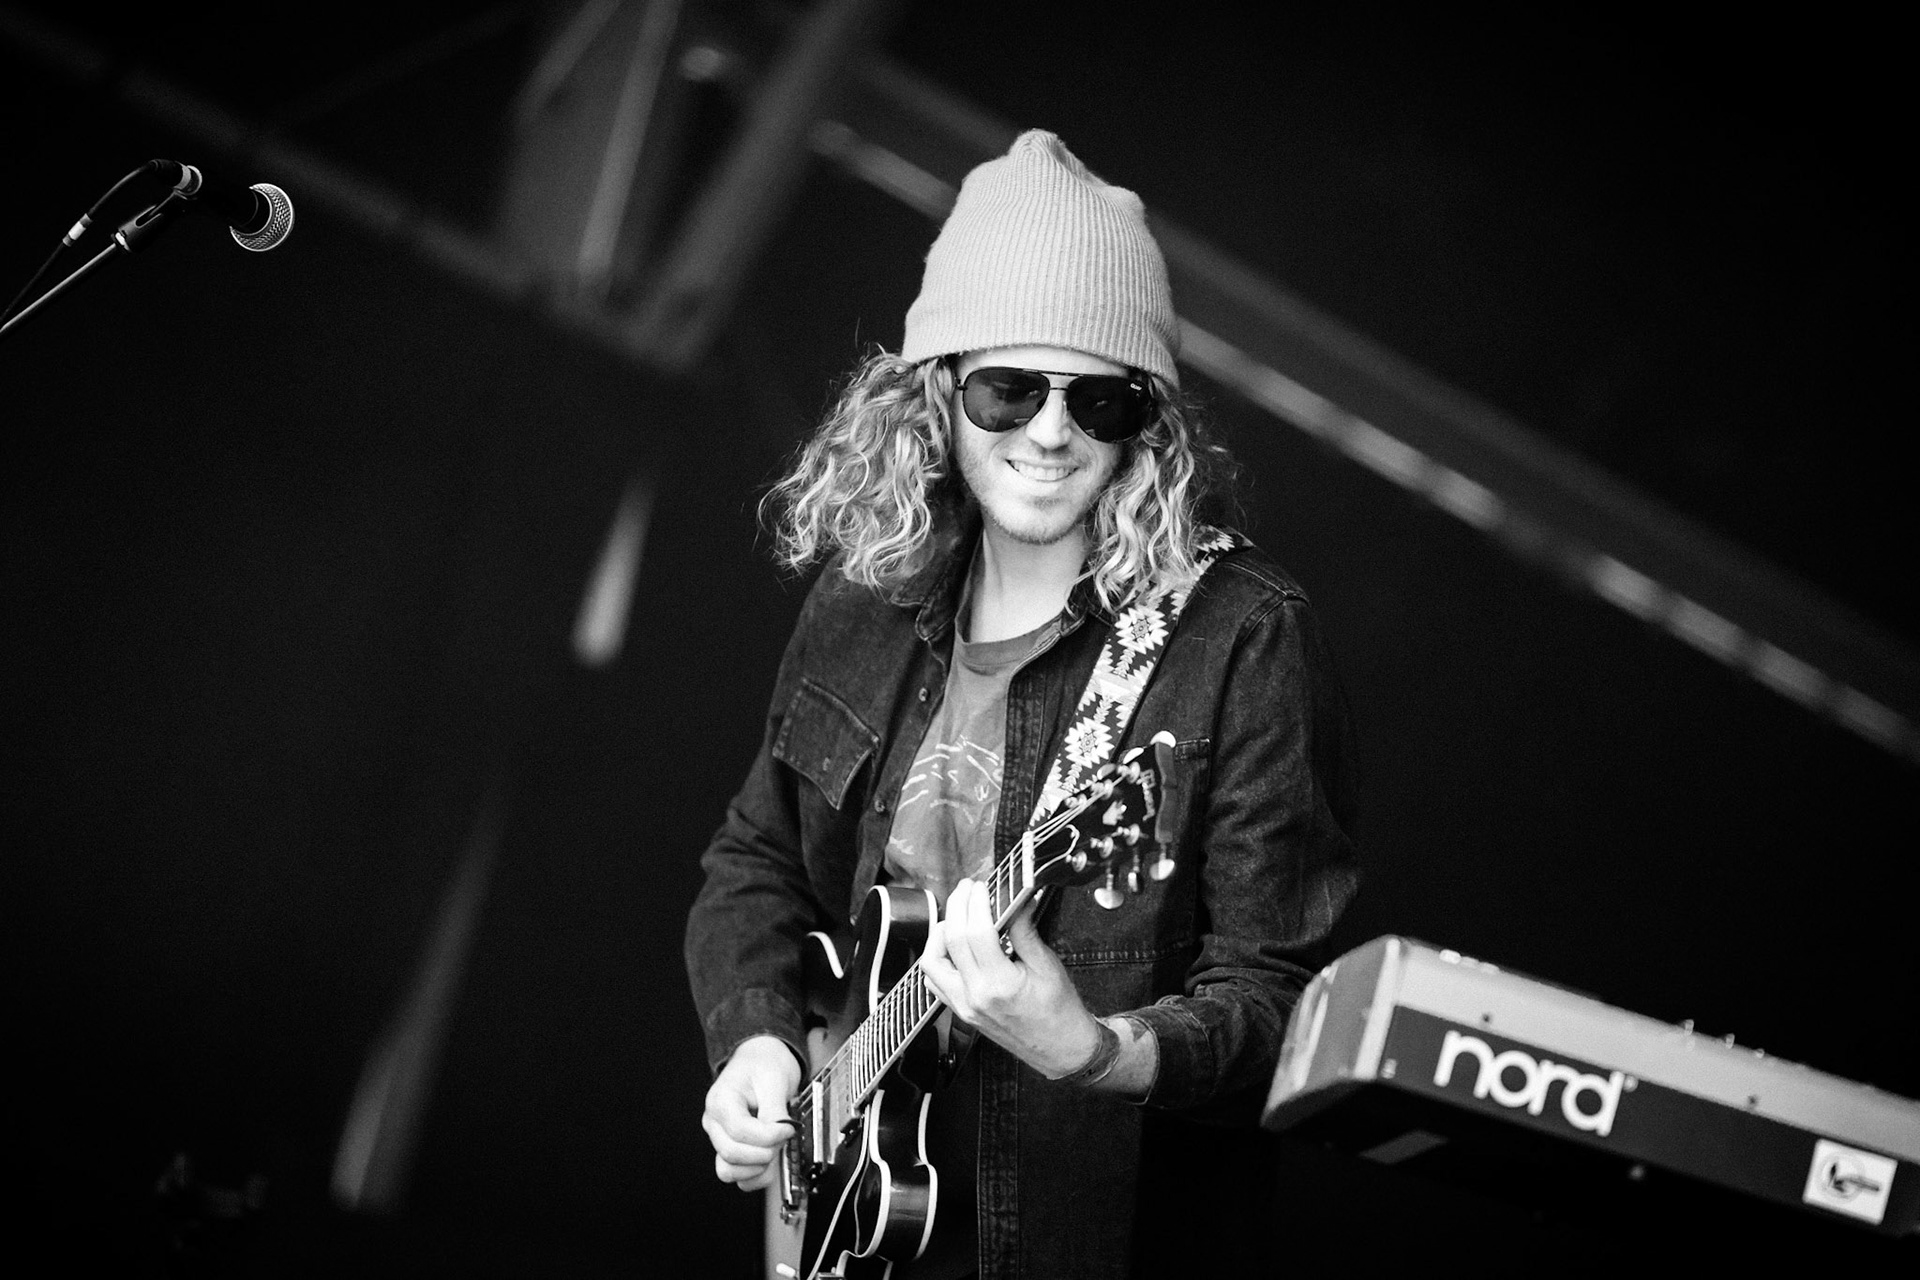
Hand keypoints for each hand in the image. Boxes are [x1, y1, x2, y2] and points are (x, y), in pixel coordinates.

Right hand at [702, 1034, 801, 1191]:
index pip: (740, 1131)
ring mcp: (719, 1138)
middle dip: (765, 1152)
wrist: (760, 1060)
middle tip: (783, 1138)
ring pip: (728, 1171)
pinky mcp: (730, 1150)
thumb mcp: (774, 1079)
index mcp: (720, 1101)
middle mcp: (714, 1123)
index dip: (769, 1136)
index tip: (789, 1129)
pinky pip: (736, 1176)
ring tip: (774, 1150)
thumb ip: (775, 1110)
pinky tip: (769, 1163)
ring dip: (757, 1168)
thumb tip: (780, 1135)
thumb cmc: (763, 1065)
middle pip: (732, 1154)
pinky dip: (754, 1176)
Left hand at [918, 877, 1103, 1077]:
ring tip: (957, 916)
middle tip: (967, 890)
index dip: (976, 903)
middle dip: (957, 906)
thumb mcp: (1047, 965)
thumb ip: (1025, 930)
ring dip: (941, 932)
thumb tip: (1016, 901)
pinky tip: (952, 946)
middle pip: (951, 940)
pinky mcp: (961, 1011)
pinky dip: (938, 958)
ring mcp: (964, 1006)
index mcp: (1000, 984)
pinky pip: (935, 982)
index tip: (982, 888)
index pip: (976, 932)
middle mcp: (976, 996)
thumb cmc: (1059, 1012)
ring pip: (932, 961)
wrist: (1060, 1048)